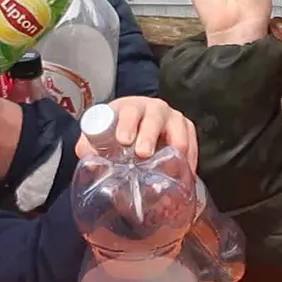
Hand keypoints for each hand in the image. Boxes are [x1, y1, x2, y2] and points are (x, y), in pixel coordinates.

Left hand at [79, 95, 196, 168]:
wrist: (138, 131)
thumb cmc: (118, 134)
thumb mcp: (101, 137)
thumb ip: (89, 147)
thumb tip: (88, 159)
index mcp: (130, 107)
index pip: (129, 112)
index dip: (127, 125)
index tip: (123, 141)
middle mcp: (154, 108)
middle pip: (154, 119)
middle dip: (149, 135)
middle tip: (143, 153)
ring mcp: (173, 118)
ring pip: (179, 128)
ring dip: (176, 146)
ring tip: (171, 166)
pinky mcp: (187, 129)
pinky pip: (193, 141)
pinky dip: (191, 158)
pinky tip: (187, 173)